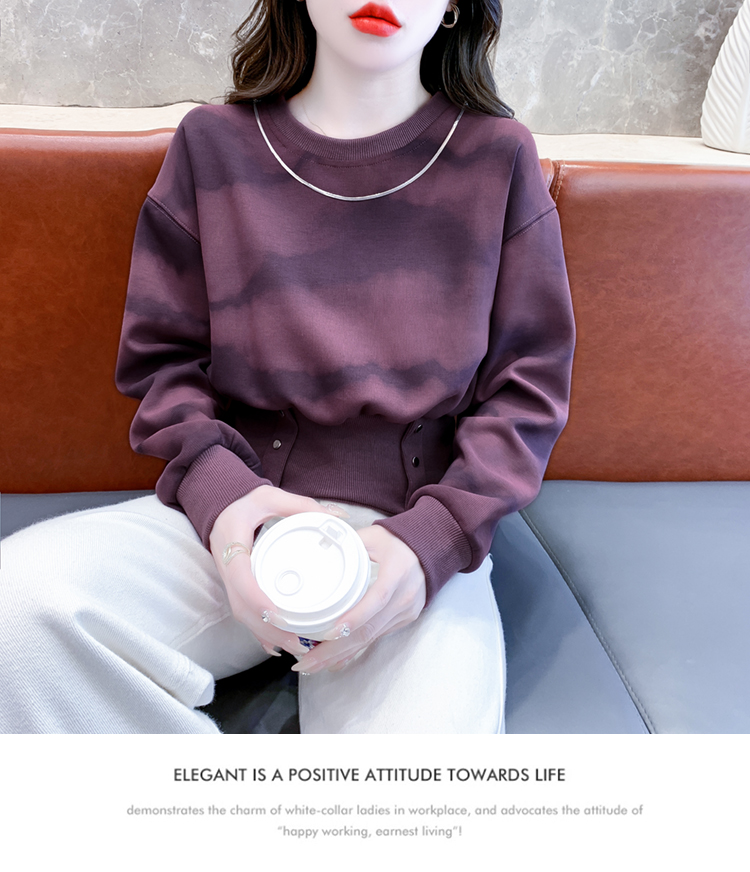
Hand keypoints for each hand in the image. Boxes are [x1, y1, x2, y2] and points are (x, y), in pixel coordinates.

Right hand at [208, 485, 342, 657]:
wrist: (219, 505)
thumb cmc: (246, 501)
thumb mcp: (271, 496)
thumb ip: (302, 506)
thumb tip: (339, 517)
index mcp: (232, 541)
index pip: (239, 575)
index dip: (255, 597)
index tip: (274, 614)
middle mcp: (226, 565)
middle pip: (241, 605)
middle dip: (267, 628)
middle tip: (296, 642)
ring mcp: (228, 578)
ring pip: (242, 614)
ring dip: (265, 634)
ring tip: (295, 647)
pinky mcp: (234, 586)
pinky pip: (244, 612)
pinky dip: (259, 631)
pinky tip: (276, 646)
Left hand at [291, 525, 425, 673]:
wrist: (429, 551)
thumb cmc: (397, 542)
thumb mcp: (373, 536)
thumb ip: (348, 543)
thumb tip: (318, 548)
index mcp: (398, 572)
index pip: (377, 599)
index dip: (355, 618)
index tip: (330, 633)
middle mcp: (404, 597)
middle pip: (369, 629)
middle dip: (336, 649)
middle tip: (307, 661)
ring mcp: (405, 612)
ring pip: (370, 638)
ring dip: (341, 654)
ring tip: (313, 665)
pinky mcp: (403, 621)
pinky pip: (376, 638)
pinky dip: (354, 650)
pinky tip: (335, 661)